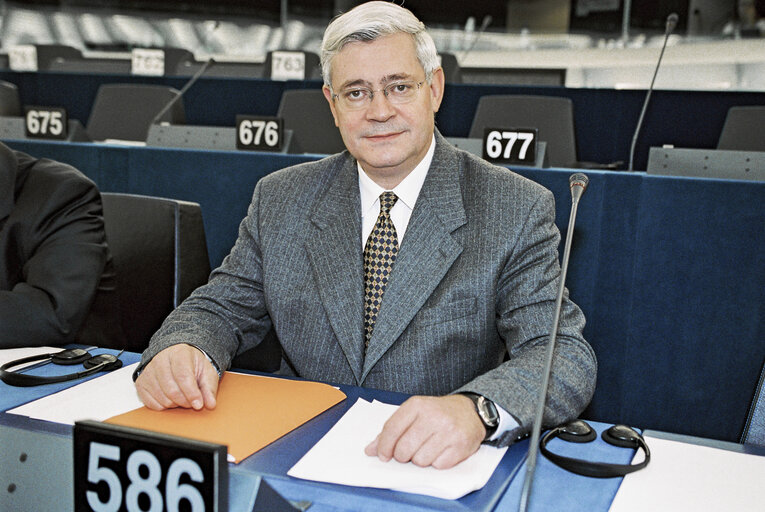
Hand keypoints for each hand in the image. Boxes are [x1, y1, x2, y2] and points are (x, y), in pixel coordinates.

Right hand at [135, 344, 218, 410]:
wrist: (175, 356)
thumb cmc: (191, 364)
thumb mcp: (206, 371)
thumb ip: (209, 388)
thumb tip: (210, 404)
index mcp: (179, 353)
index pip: (183, 376)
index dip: (191, 393)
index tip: (199, 404)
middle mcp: (160, 360)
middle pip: (172, 390)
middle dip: (185, 401)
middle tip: (192, 402)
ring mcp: (148, 372)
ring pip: (162, 399)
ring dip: (175, 404)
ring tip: (182, 396)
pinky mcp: (141, 383)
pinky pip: (152, 404)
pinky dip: (164, 406)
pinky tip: (171, 398)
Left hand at [364, 394, 484, 468]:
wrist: (470, 411)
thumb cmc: (438, 413)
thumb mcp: (414, 413)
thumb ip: (392, 430)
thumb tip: (371, 450)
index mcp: (417, 405)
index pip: (392, 429)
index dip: (384, 446)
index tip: (383, 455)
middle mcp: (433, 416)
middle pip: (404, 448)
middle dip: (402, 456)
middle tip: (407, 453)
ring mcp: (448, 431)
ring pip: (421, 460)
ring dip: (421, 460)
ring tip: (427, 449)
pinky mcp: (461, 445)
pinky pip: (438, 465)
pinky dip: (437, 463)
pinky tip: (440, 452)